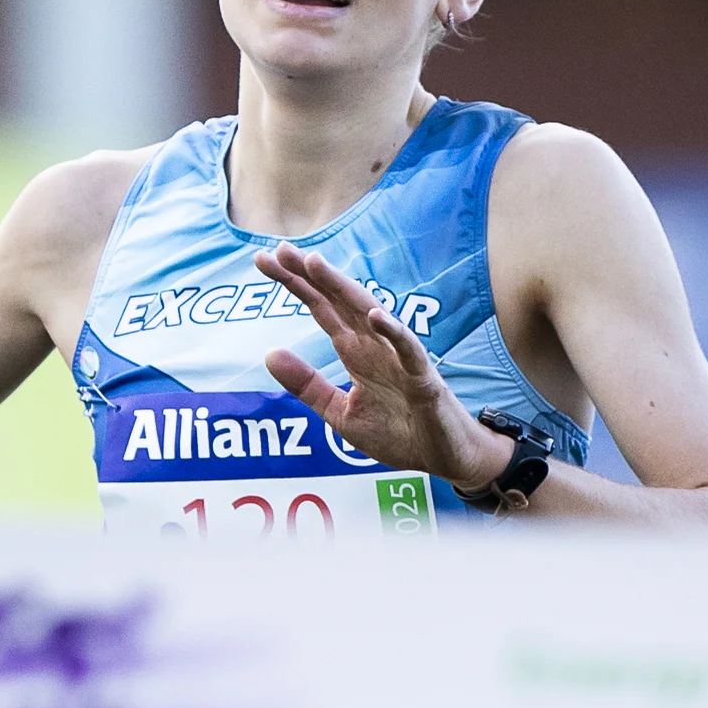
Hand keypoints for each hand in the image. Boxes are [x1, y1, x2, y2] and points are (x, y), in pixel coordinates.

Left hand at [255, 245, 513, 491]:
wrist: (444, 458)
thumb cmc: (399, 432)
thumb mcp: (340, 412)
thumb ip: (307, 385)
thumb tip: (269, 354)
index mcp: (356, 352)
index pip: (322, 309)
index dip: (295, 285)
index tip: (264, 260)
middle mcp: (376, 346)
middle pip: (339, 302)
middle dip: (311, 276)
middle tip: (279, 249)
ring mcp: (401, 359)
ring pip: (370, 315)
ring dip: (343, 289)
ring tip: (315, 265)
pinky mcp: (424, 380)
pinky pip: (409, 351)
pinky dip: (393, 333)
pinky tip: (374, 316)